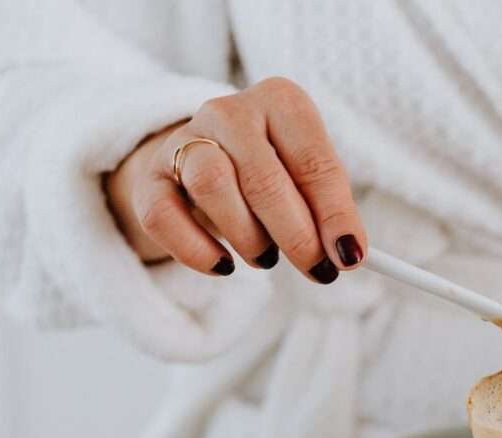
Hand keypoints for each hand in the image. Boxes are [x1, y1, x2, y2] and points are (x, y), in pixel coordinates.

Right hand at [105, 77, 364, 282]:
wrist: (201, 164)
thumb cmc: (274, 175)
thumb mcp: (309, 185)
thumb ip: (330, 214)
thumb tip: (349, 254)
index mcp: (282, 103)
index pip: (315, 162)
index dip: (335, 215)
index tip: (350, 258)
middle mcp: (230, 112)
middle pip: (265, 180)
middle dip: (297, 237)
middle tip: (316, 270)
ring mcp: (184, 140)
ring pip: (213, 187)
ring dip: (247, 238)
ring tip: (264, 257)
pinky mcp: (150, 178)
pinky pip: (164, 216)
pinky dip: (197, 250)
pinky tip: (222, 265)